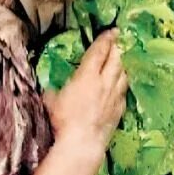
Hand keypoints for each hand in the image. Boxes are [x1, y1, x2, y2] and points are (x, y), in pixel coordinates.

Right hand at [41, 28, 128, 158]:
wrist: (82, 143)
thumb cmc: (63, 120)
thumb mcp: (51, 100)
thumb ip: (53, 91)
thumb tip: (49, 90)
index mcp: (87, 75)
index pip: (100, 51)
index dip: (106, 39)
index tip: (112, 31)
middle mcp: (104, 82)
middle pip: (116, 59)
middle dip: (117, 48)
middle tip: (118, 40)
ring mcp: (114, 96)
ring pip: (123, 74)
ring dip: (122, 65)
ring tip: (121, 60)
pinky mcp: (119, 110)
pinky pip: (124, 92)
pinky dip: (123, 84)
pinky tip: (121, 85)